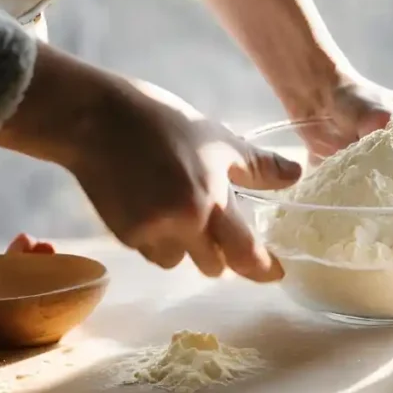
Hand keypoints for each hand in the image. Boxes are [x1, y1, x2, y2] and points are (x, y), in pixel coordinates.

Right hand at [0, 45, 300, 280]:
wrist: (94, 118)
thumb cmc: (163, 123)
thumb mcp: (219, 139)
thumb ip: (260, 166)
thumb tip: (297, 175)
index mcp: (211, 203)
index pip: (245, 254)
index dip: (262, 268)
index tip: (276, 273)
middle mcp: (181, 226)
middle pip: (213, 265)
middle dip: (222, 252)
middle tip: (222, 225)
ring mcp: (149, 234)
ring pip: (179, 261)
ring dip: (187, 246)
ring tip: (181, 207)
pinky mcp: (122, 235)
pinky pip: (152, 250)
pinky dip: (160, 238)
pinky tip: (153, 204)